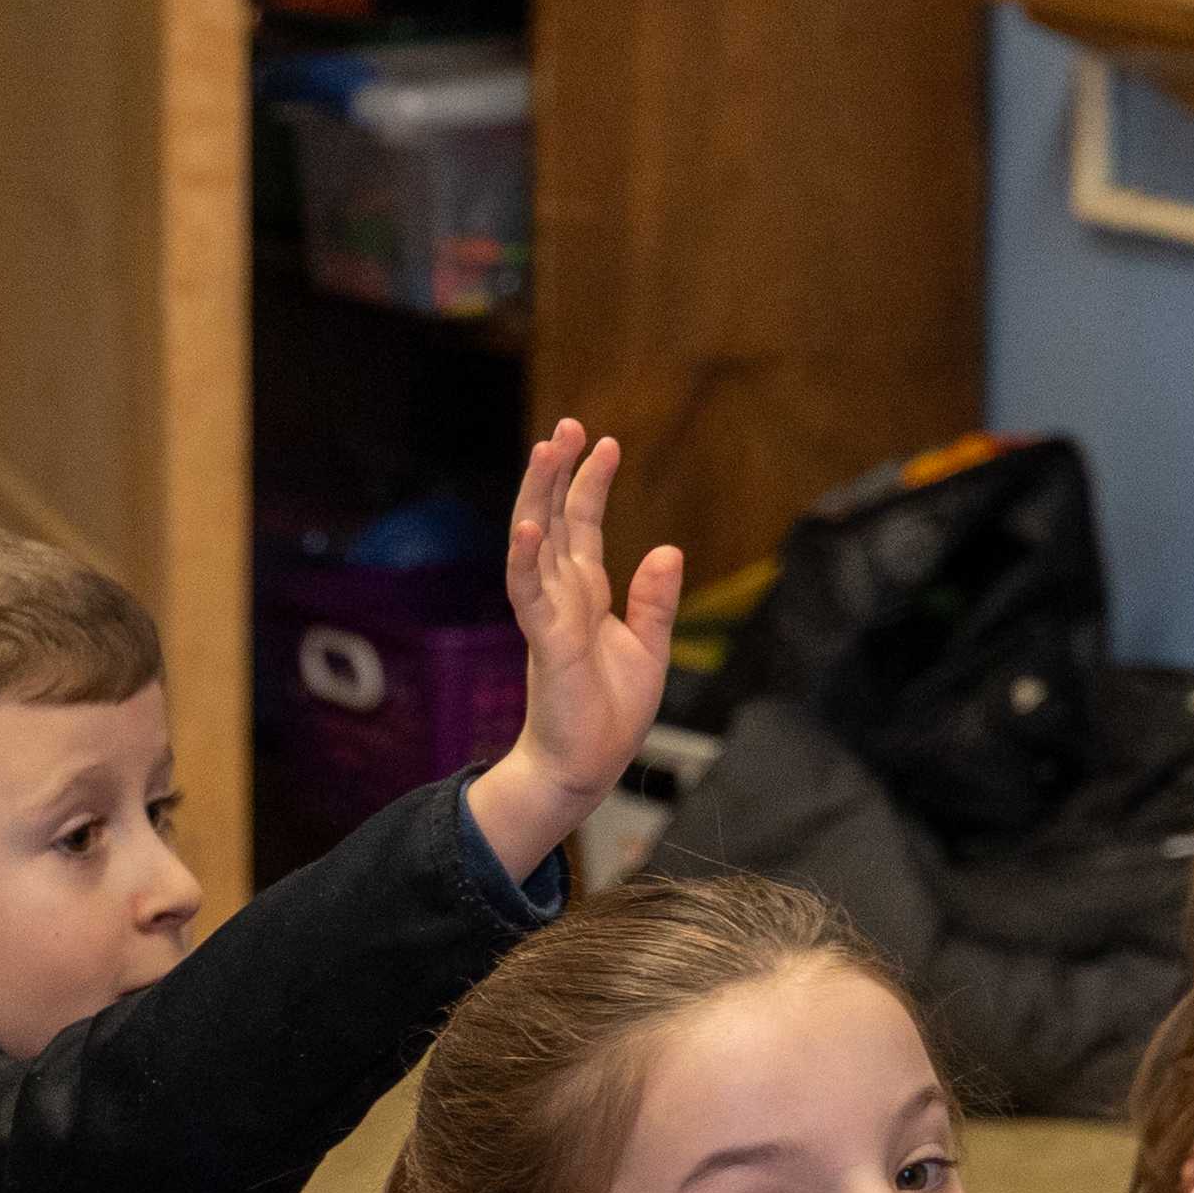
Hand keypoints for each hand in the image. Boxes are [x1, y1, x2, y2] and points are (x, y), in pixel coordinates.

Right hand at [463, 422, 687, 883]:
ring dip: (536, 497)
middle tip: (566, 425)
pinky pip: (529, 596)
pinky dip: (525, 561)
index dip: (590, 484)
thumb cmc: (609, 715)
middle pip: (552, 521)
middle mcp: (561, 598)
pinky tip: (528, 526)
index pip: (581, 527)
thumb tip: (667, 549)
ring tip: (544, 450)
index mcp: (585, 596)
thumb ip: (655, 601)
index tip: (604, 441)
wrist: (587, 768)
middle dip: (557, 472)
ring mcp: (549, 617)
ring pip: (534, 544)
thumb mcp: (648, 648)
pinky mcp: (547, 645)